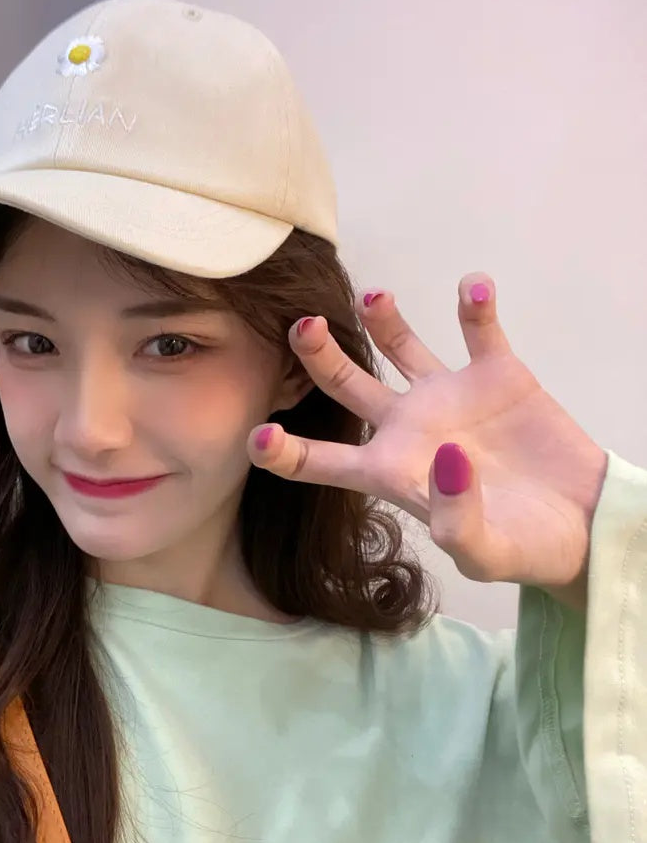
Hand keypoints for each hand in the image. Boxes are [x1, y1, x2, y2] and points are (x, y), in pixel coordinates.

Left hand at [248, 273, 608, 596]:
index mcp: (391, 473)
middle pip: (347, 384)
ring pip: (401, 346)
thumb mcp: (486, 554)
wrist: (585, 527)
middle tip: (302, 326)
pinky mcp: (497, 375)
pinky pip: (479, 330)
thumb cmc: (527, 550)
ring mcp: (451, 397)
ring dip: (383, 318)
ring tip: (374, 297)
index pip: (323, 462)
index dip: (286, 452)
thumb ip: (458, 518)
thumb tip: (447, 458)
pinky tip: (473, 288)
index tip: (257, 437)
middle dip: (318, 355)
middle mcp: (410, 428)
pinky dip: (474, 306)